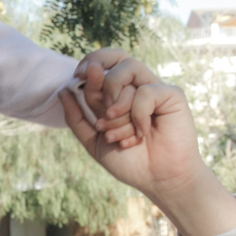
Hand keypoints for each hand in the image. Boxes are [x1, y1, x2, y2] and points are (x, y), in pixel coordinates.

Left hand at [62, 75, 235, 235]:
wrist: (157, 180)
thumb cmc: (129, 161)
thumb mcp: (94, 140)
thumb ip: (76, 118)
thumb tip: (63, 90)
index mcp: (120, 94)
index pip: (103, 65)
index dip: (88, 66)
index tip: (77, 77)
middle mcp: (137, 87)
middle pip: (118, 55)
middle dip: (100, 72)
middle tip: (93, 91)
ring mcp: (155, 89)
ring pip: (128, 70)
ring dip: (115, 102)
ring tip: (115, 127)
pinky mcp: (172, 95)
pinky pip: (145, 91)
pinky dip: (137, 114)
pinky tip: (141, 134)